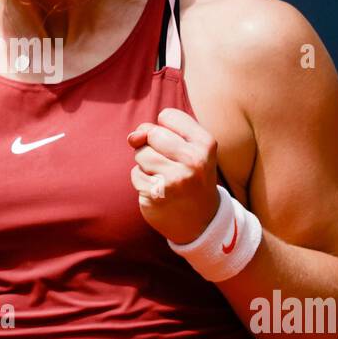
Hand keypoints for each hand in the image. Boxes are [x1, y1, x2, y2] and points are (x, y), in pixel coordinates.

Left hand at [127, 107, 222, 244]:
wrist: (202, 222)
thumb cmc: (191, 176)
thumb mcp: (187, 149)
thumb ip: (157, 132)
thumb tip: (132, 137)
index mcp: (205, 144)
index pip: (167, 116)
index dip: (165, 130)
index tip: (179, 147)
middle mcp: (193, 161)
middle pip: (151, 134)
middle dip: (153, 146)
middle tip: (171, 164)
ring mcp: (175, 179)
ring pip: (140, 153)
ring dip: (146, 164)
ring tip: (165, 177)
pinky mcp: (157, 194)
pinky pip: (135, 174)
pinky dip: (142, 181)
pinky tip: (159, 191)